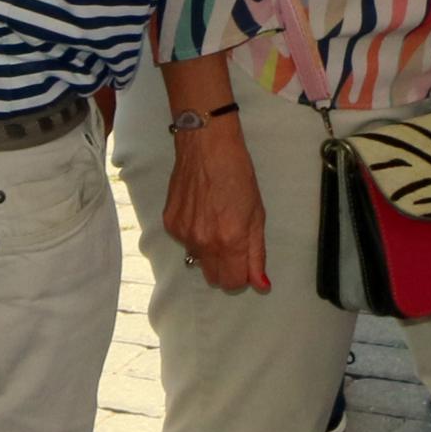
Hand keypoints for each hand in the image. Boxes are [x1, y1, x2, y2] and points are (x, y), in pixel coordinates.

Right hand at [163, 115, 271, 293]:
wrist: (206, 147)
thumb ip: (256, 253)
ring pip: (198, 260)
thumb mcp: (256, 214)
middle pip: (214, 278)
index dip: (242, 276)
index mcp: (230, 240)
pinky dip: (193, 234)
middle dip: (226, 268)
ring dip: (209, 250)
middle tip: (232, 242)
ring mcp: (183, 234)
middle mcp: (204, 243)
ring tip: (215, 219)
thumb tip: (261, 285)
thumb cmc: (237, 174)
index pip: (233, 283)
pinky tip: (200, 210)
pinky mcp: (169, 224)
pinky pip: (184, 242)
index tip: (245, 261)